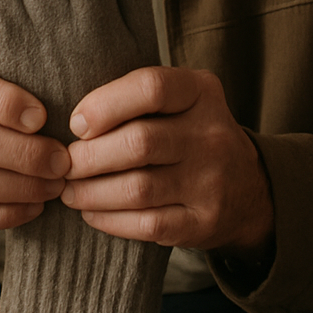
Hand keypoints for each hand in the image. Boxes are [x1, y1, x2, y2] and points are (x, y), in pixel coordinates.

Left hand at [60, 66, 273, 259]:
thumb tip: (75, 122)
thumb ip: (136, 97)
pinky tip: (90, 212)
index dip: (105, 104)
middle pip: (139, 143)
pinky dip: (110, 220)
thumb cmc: (190, 133)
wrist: (248, 186)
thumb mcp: (180, 99)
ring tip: (69, 190)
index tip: (77, 124)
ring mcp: (212, 181)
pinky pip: (147, 224)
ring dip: (91, 191)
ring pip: (138, 188)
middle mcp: (212, 134)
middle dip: (89, 156)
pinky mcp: (204, 222)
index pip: (151, 88)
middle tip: (65, 164)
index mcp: (201, 92)